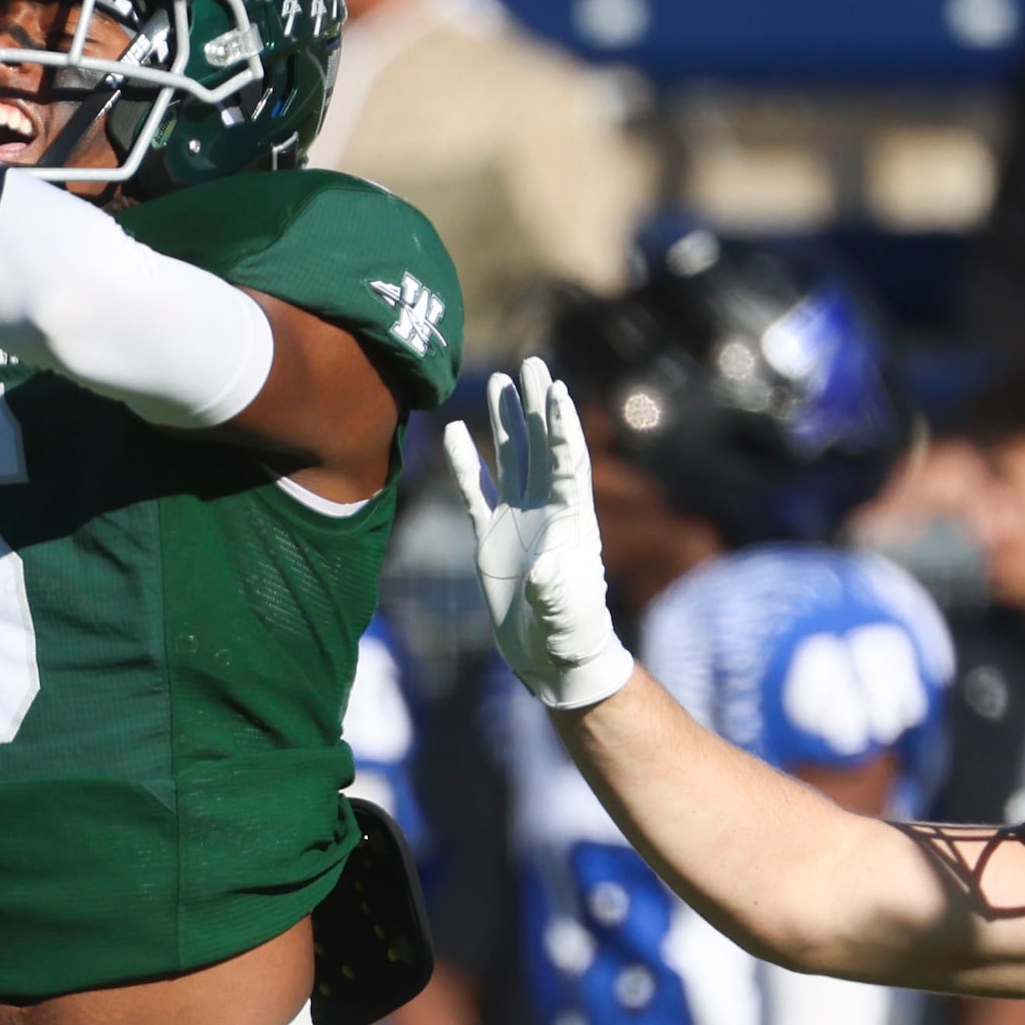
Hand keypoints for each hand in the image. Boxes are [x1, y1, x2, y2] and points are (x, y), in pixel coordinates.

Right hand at [442, 358, 634, 709]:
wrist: (554, 661)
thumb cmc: (571, 638)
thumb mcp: (568, 618)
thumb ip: (558, 592)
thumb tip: (544, 566)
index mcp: (571, 523)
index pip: (568, 465)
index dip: (562, 429)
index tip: (558, 391)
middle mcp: (547, 513)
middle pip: (542, 449)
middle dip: (538, 408)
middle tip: (534, 363)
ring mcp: (519, 523)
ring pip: (512, 462)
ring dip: (508, 424)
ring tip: (503, 382)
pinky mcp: (492, 540)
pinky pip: (477, 494)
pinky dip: (465, 465)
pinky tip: (453, 433)